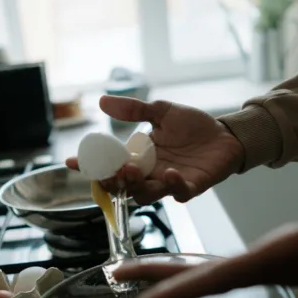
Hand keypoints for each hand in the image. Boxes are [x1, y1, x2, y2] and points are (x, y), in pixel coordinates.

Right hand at [66, 95, 244, 203]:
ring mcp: (169, 183)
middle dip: (112, 181)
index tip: (71, 161)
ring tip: (131, 169)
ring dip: (136, 185)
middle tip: (110, 169)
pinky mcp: (191, 187)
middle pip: (122, 187)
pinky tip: (170, 172)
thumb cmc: (193, 126)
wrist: (225, 134)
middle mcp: (150, 174)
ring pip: (145, 195)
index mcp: (139, 157)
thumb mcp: (161, 111)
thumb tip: (102, 101)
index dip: (89, 166)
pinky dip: (173, 185)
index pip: (109, 165)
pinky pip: (178, 193)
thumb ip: (134, 110)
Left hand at [113, 164, 297, 297]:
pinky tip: (188, 262)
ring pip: (216, 271)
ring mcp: (280, 260)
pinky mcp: (284, 250)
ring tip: (134, 270)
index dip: (184, 292)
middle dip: (163, 282)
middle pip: (209, 279)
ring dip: (176, 273)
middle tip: (116, 278)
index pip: (227, 278)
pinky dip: (202, 263)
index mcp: (291, 260)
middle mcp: (277, 266)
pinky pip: (231, 262)